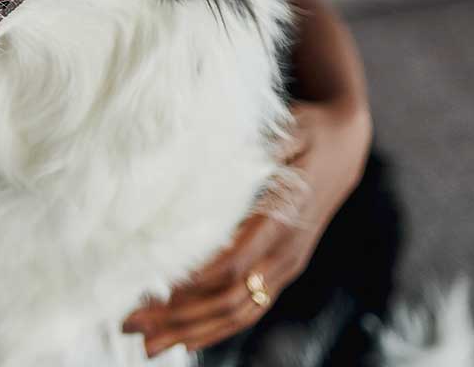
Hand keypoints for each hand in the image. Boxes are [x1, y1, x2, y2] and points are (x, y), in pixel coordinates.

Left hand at [121, 97, 371, 357]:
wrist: (344, 145)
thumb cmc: (306, 131)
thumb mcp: (286, 129)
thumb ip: (257, 148)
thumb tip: (216, 153)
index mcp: (283, 219)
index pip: (234, 261)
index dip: (194, 279)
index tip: (152, 287)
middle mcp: (286, 252)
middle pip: (229, 296)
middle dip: (179, 314)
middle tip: (130, 322)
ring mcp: (286, 266)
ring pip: (239, 312)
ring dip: (193, 330)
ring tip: (149, 344)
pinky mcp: (283, 271)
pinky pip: (250, 309)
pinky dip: (218, 328)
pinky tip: (187, 340)